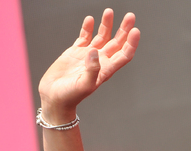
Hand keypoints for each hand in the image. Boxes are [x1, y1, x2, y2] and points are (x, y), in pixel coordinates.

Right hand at [38, 9, 139, 123]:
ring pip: (102, 37)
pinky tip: (90, 19)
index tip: (135, 30)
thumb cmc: (70, 96)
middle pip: (117, 42)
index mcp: (106, 70)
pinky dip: (87, 28)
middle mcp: (100, 61)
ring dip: (107, 25)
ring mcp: (88, 56)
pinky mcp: (75, 52)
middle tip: (130, 16)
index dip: (131, 43)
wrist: (54, 98)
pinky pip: (84, 37)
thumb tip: (94, 51)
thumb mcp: (83, 85)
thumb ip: (91, 69)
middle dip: (124, 29)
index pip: (124, 54)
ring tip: (110, 11)